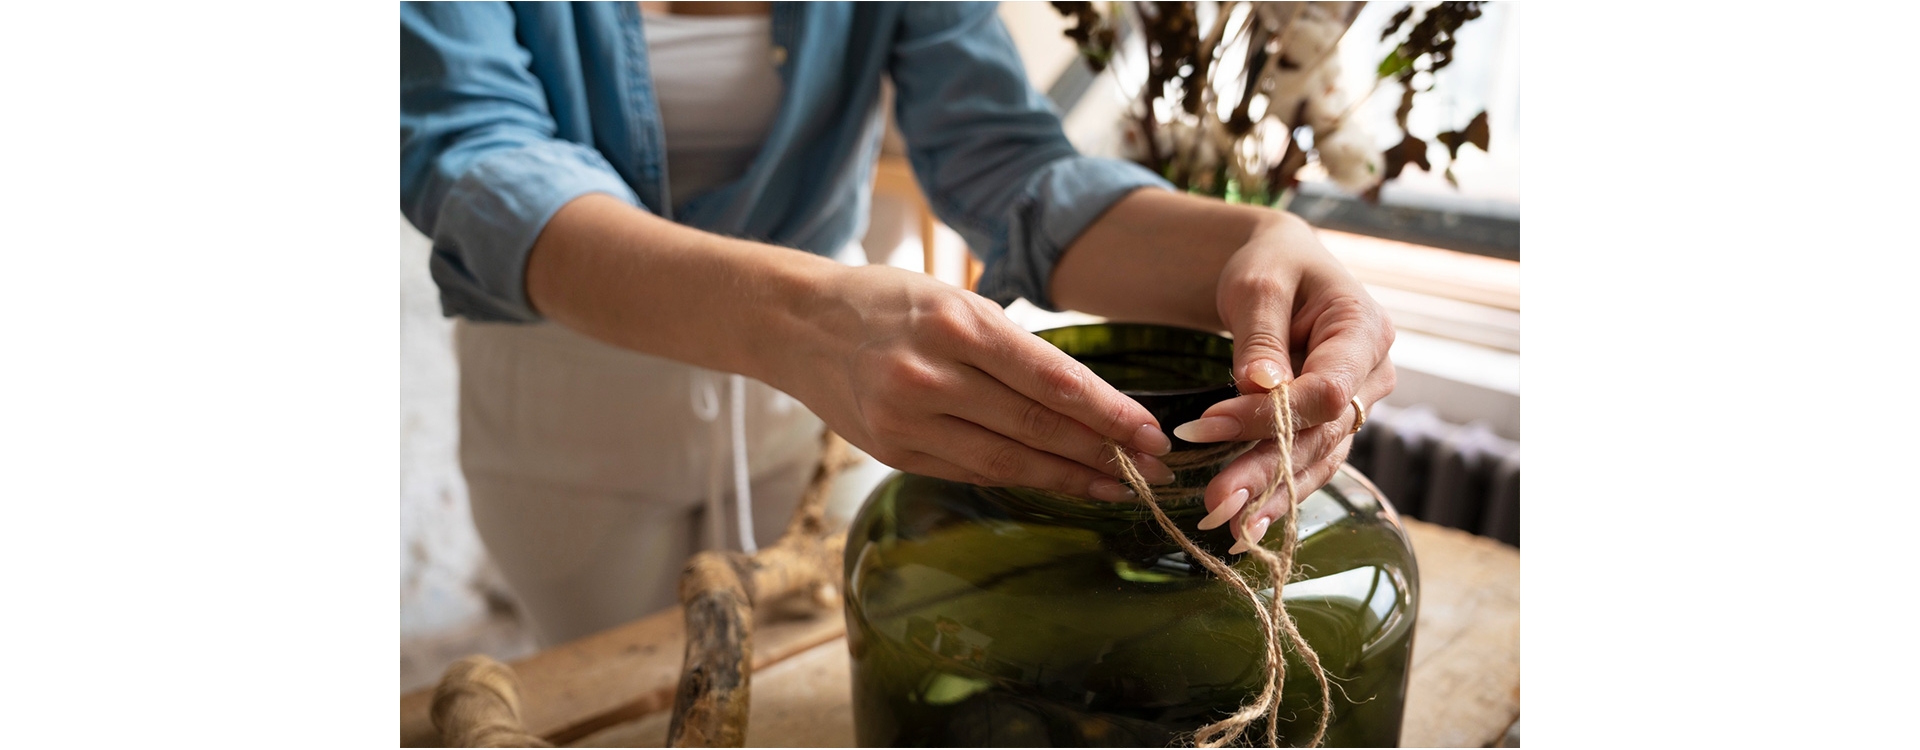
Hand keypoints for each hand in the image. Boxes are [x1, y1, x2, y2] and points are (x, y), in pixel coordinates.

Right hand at [775, 263, 1174, 499]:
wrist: (797, 324)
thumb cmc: (888, 303)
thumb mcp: (952, 299)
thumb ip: (1012, 348)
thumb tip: (1089, 400)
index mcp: (955, 322)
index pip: (1050, 378)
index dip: (1108, 413)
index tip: (1151, 433)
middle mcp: (930, 374)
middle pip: (1035, 424)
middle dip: (1103, 451)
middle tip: (1154, 470)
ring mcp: (907, 418)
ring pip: (1007, 459)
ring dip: (1070, 477)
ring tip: (1120, 487)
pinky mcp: (893, 450)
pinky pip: (972, 471)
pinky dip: (1023, 479)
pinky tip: (1061, 483)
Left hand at [1177, 218, 1395, 551]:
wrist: (1283, 266)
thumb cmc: (1272, 265)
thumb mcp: (1259, 283)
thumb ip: (1261, 335)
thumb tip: (1261, 386)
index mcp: (1364, 330)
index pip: (1327, 389)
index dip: (1271, 415)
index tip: (1208, 425)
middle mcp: (1371, 374)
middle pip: (1321, 434)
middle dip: (1266, 471)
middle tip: (1218, 504)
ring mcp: (1357, 404)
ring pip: (1317, 458)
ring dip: (1272, 495)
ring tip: (1230, 528)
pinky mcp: (1331, 424)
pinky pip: (1309, 462)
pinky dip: (1278, 492)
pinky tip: (1247, 524)